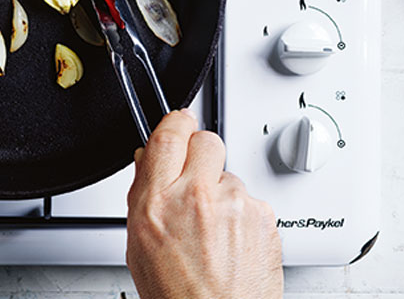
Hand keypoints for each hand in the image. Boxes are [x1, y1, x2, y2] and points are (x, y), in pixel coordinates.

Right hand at [126, 109, 282, 298]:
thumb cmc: (178, 296)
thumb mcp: (139, 245)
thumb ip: (143, 195)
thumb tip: (147, 162)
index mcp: (158, 203)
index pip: (169, 135)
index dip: (175, 123)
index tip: (179, 122)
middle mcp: (197, 197)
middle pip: (206, 140)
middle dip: (201, 153)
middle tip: (197, 179)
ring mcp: (235, 204)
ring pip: (230, 174)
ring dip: (223, 192)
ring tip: (214, 232)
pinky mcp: (264, 215)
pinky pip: (251, 199)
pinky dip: (243, 215)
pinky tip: (233, 242)